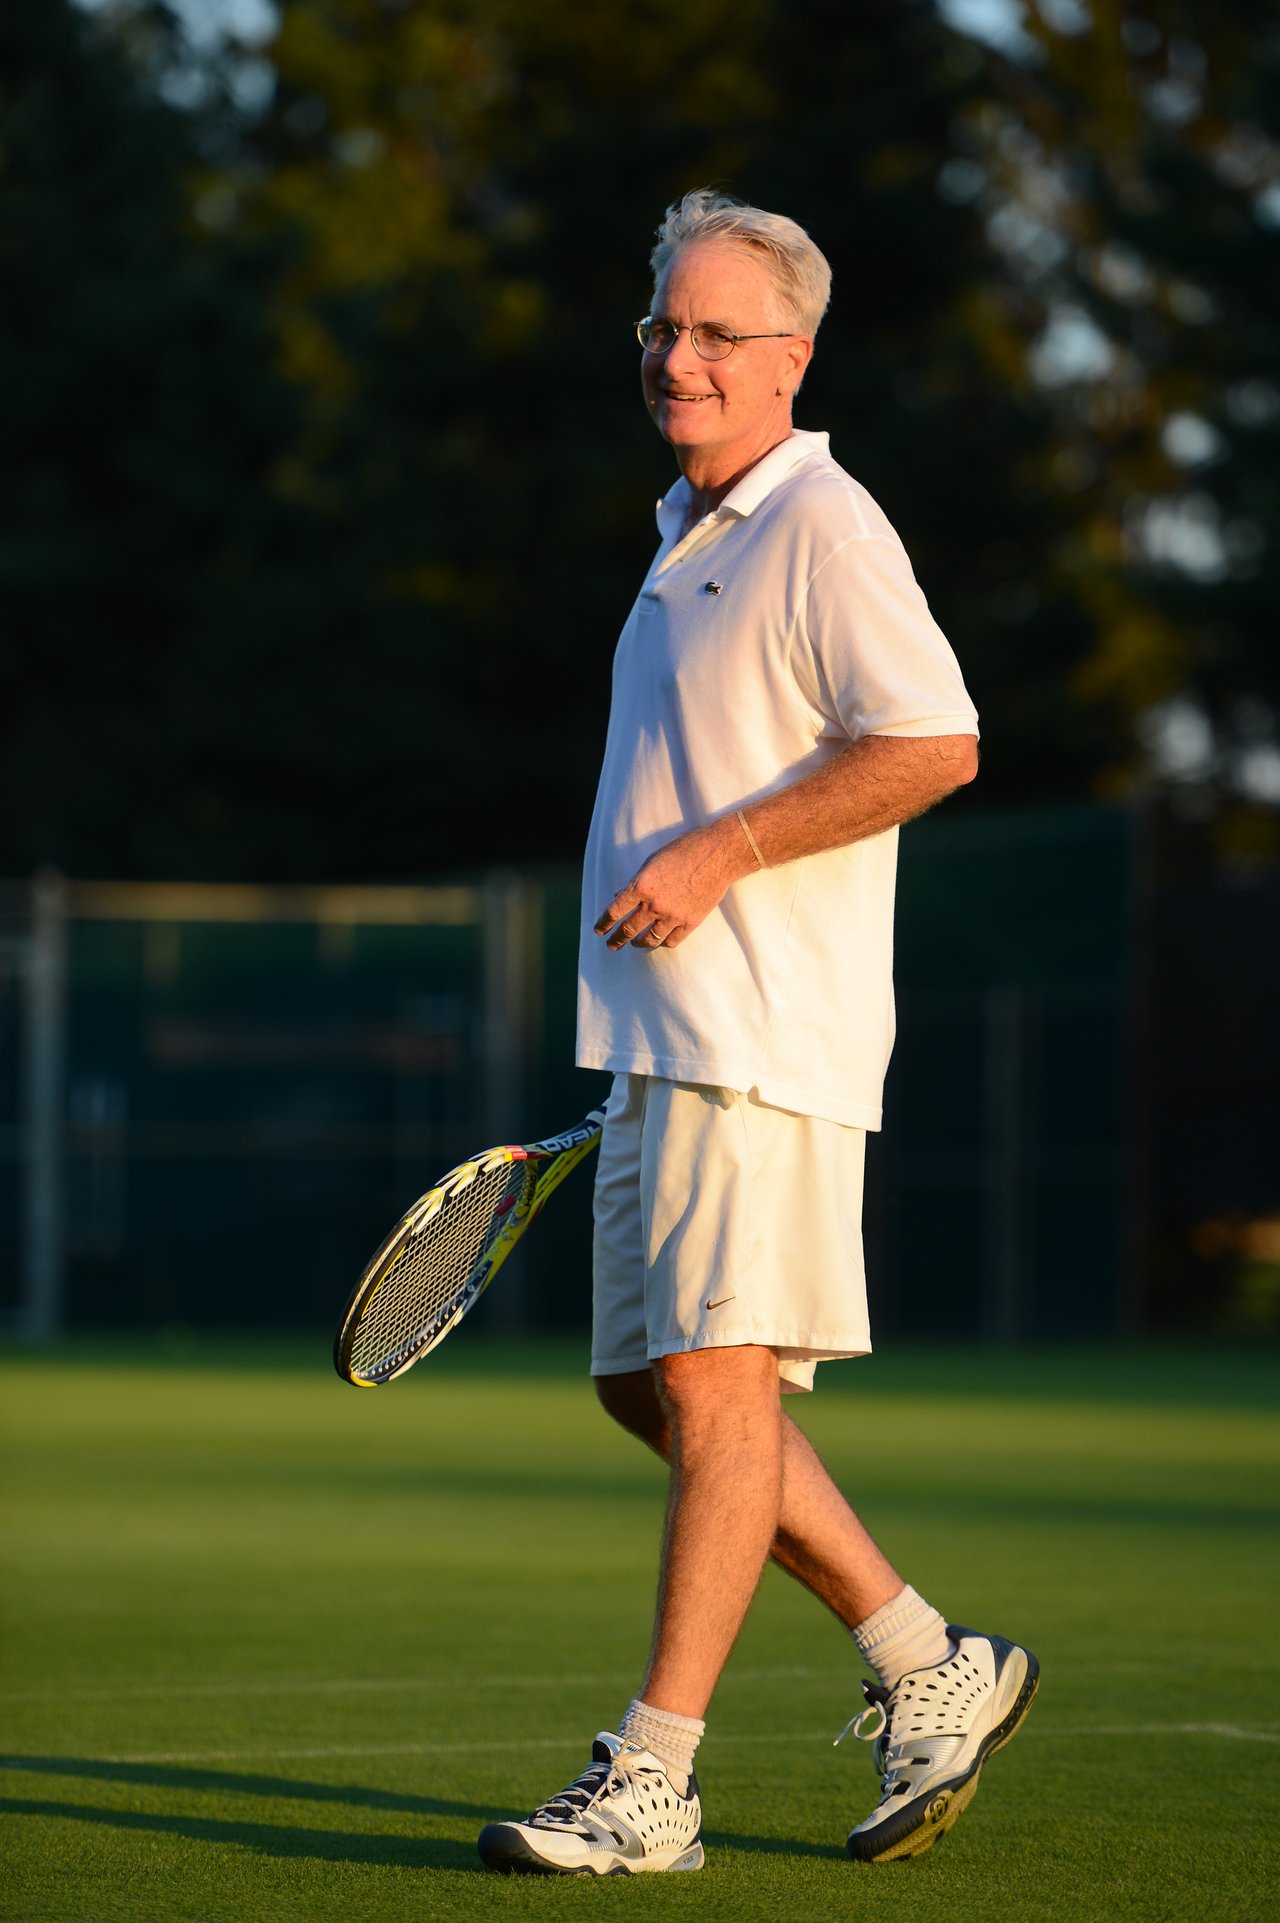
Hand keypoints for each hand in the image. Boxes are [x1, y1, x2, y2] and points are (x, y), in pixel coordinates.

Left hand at [594, 818, 753, 951]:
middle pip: (628, 929)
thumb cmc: (684, 851)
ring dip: (638, 944)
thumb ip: (636, 882)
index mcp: (641, 886)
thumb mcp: (652, 861)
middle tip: (611, 945)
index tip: (599, 929)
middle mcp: (655, 904)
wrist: (719, 854)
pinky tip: (658, 941)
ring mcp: (673, 916)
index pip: (614, 911)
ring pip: (648, 940)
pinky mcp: (690, 922)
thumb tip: (621, 897)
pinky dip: (661, 943)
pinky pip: (670, 941)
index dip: (604, 923)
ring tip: (634, 944)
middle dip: (616, 939)